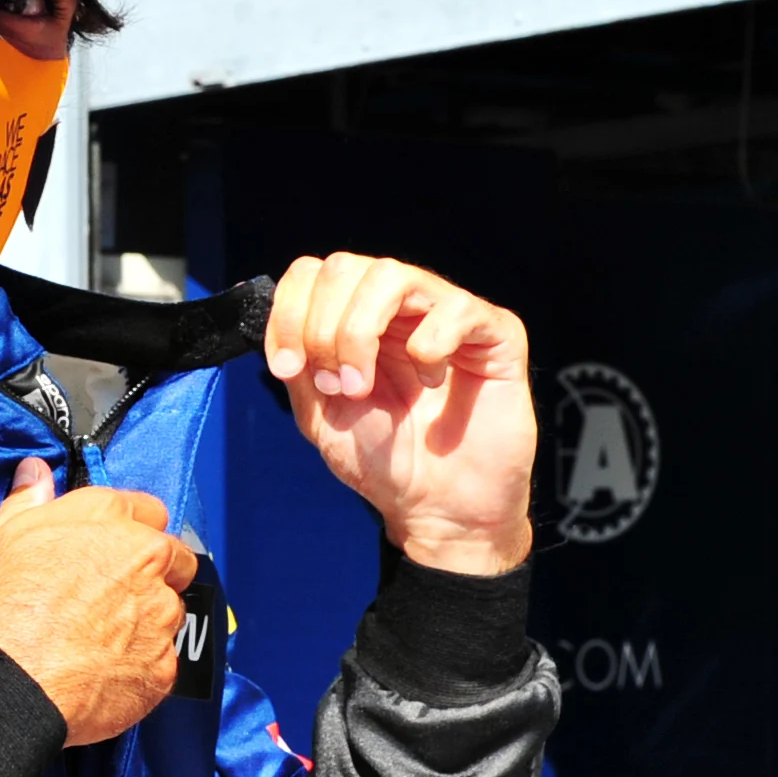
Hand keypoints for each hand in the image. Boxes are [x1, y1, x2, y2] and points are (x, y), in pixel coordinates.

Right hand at [0, 460, 197, 745]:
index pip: (148, 510)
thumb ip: (28, 503)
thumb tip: (35, 474)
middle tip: (110, 597)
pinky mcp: (162, 667)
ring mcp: (159, 615)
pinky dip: (139, 669)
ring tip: (98, 642)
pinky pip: (160, 664)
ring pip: (170, 613)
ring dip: (146, 623)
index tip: (113, 549)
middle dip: (153, 574)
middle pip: (174, 559)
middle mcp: (145, 559)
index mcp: (108, 518)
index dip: (131, 531)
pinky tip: (101, 674)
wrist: (0, 683)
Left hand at [266, 254, 536, 574]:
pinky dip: (430, 346)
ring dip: (361, 334)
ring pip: (392, 275)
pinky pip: (456, 309)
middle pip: (345, 267)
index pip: (314, 273)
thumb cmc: (386, 464)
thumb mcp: (321, 415)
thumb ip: (301, 363)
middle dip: (324, 328)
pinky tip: (433, 382)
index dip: (290, 312)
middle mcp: (401, 307)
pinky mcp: (495, 332)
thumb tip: (282, 326)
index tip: (288, 367)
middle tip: (337, 385)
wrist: (437, 510)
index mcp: (357, 319)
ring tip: (365, 387)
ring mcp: (448, 314)